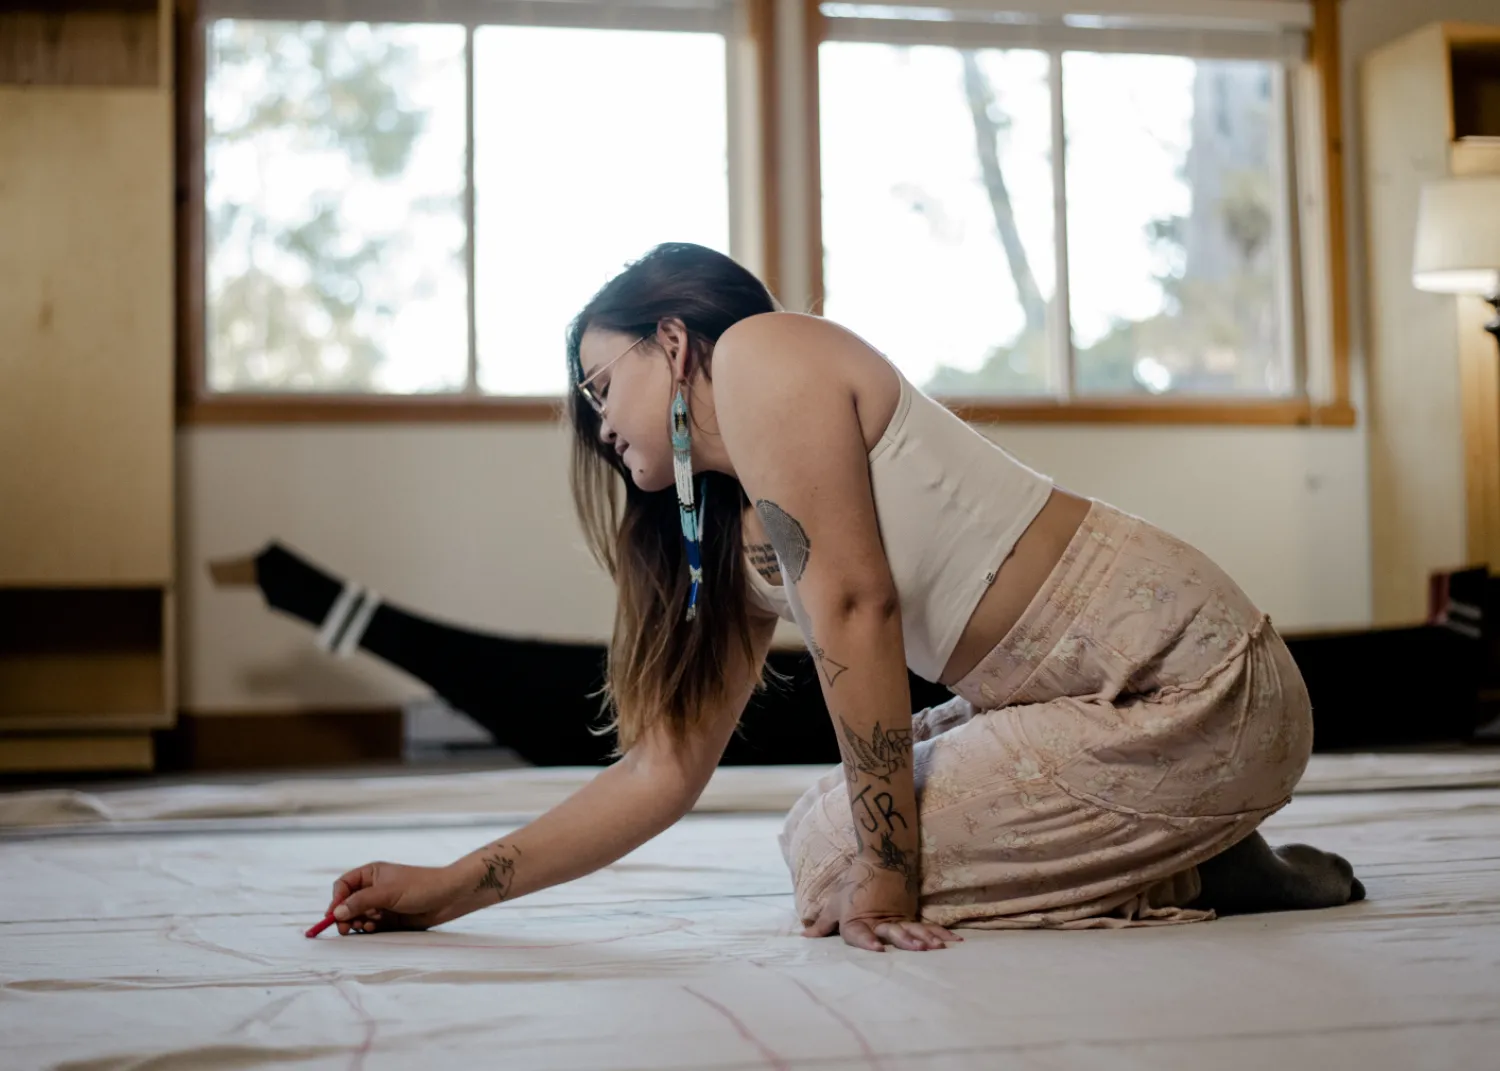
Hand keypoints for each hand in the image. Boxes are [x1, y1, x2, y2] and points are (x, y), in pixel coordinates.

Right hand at [326, 861, 468, 934]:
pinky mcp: (389, 918)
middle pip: (347, 904)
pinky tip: (375, 928)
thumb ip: (361, 901)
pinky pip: (371, 925)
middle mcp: (373, 888)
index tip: (334, 915)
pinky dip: (369, 928)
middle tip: (346, 929)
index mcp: (371, 874)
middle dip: (344, 916)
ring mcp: (381, 904)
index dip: (336, 900)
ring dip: (357, 923)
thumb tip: (337, 912)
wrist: (448, 897)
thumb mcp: (388, 892)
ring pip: (358, 916)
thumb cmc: (420, 887)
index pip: (343, 886)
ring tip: (366, 926)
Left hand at [801, 865, 960, 951]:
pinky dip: (940, 934)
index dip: (868, 941)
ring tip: (938, 948)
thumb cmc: (854, 884)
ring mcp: (898, 917)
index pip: (860, 933)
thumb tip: (805, 938)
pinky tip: (953, 943)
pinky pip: (926, 927)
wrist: (880, 858)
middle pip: (893, 932)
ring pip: (913, 929)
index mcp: (857, 920)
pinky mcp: (911, 914)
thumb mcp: (835, 903)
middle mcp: (879, 921)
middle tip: (919, 948)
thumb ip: (823, 924)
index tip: (878, 948)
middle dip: (906, 940)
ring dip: (926, 939)